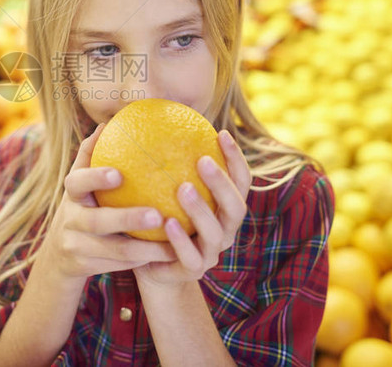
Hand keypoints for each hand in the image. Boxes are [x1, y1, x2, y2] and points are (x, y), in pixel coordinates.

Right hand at [40, 123, 177, 279]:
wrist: (60, 256)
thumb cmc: (83, 207)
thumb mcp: (81, 185)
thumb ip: (91, 156)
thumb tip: (108, 123)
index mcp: (71, 194)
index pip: (78, 182)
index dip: (95, 177)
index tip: (119, 174)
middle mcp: (70, 220)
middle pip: (97, 221)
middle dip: (127, 218)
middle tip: (156, 214)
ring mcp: (77, 246)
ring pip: (114, 250)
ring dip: (145, 247)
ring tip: (172, 241)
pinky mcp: (86, 267)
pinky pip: (120, 265)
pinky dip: (144, 259)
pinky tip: (169, 253)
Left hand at [133, 130, 251, 286]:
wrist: (152, 268)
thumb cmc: (159, 221)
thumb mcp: (164, 192)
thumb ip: (166, 165)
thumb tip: (152, 119)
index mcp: (223, 210)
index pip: (240, 182)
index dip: (235, 159)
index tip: (221, 133)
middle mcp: (224, 231)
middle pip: (235, 206)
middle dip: (222, 182)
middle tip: (202, 160)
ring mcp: (211, 253)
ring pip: (215, 232)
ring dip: (201, 209)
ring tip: (182, 188)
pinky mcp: (192, 272)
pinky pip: (190, 257)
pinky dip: (180, 239)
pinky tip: (167, 222)